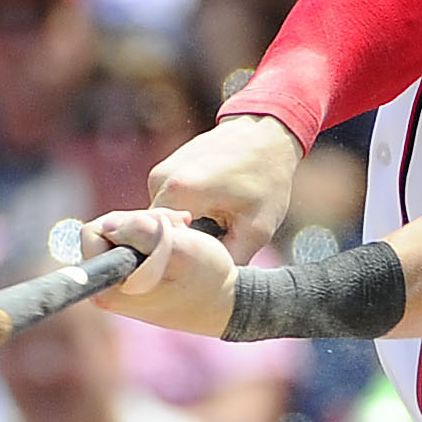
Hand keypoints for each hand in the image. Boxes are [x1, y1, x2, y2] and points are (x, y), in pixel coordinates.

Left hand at [86, 208, 237, 336]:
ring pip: (124, 237)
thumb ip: (140, 231)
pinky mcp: (134, 282)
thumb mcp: (176, 247)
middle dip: (141, 222)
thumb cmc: (206, 279)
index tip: (156, 225)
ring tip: (182, 231)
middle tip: (177, 224)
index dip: (124, 219)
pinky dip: (156, 238)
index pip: (92, 232)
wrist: (227, 305)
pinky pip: (135, 248)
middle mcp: (107, 290)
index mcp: (109, 287)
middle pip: (107, 232)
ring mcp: (120, 287)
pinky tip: (179, 239)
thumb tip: (108, 224)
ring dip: (153, 227)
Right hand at [148, 114, 301, 260]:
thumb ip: (230, 261)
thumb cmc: (266, 179)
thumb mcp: (257, 229)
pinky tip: (208, 212)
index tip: (197, 271)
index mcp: (179, 192)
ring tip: (214, 228)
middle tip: (210, 253)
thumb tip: (210, 288)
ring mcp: (158, 172)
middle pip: (156, 233)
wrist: (265, 132)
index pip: (156, 245)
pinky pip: (165, 206)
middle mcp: (160, 180)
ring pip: (160, 221)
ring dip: (182, 230)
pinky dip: (183, 214)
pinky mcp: (163, 169)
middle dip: (179, 247)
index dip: (174, 264)